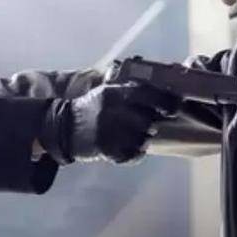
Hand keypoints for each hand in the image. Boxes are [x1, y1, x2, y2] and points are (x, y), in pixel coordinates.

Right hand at [39, 83, 180, 164]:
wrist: (63, 128)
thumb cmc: (90, 108)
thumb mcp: (106, 91)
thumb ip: (129, 89)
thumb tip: (159, 82)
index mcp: (115, 94)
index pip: (149, 95)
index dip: (166, 102)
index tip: (172, 108)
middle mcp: (114, 112)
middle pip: (149, 120)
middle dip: (151, 123)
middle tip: (147, 124)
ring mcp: (111, 132)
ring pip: (143, 139)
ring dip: (142, 139)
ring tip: (132, 136)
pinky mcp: (107, 150)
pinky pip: (133, 155)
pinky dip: (134, 154)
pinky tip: (126, 148)